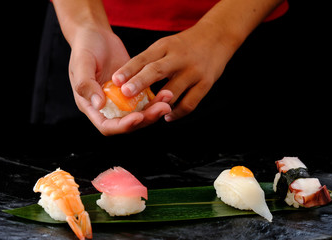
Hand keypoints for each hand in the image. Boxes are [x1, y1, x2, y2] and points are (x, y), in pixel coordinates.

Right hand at [68, 27, 171, 134]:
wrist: (96, 34)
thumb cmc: (85, 47)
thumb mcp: (81, 64)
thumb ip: (86, 85)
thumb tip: (98, 104)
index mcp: (91, 106)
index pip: (107, 126)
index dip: (123, 126)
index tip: (137, 117)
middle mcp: (108, 107)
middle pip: (128, 123)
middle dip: (146, 118)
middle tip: (163, 107)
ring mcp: (121, 100)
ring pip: (140, 113)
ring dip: (154, 109)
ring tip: (168, 97)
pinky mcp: (133, 90)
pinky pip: (146, 101)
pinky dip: (156, 99)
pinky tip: (167, 92)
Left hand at [112, 21, 233, 121]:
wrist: (216, 38)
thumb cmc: (183, 46)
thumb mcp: (165, 45)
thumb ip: (149, 61)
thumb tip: (125, 82)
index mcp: (165, 46)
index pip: (144, 58)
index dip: (129, 70)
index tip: (115, 80)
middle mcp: (179, 58)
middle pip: (157, 71)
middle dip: (140, 82)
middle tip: (126, 93)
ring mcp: (193, 71)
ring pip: (173, 91)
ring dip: (158, 104)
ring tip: (145, 113)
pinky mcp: (206, 83)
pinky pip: (189, 104)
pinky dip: (176, 113)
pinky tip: (167, 116)